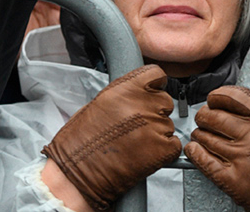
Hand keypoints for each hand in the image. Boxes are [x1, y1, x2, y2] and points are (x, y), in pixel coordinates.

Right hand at [42, 65, 180, 210]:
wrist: (75, 174)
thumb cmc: (79, 142)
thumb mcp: (98, 104)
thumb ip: (123, 95)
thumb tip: (137, 95)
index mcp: (125, 88)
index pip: (156, 74)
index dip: (156, 85)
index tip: (153, 91)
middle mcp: (142, 104)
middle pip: (165, 101)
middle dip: (156, 113)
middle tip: (139, 127)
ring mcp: (154, 126)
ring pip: (168, 125)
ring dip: (158, 134)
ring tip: (136, 145)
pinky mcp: (162, 149)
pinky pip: (174, 145)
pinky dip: (165, 152)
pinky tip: (145, 156)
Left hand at [185, 85, 249, 211]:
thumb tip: (228, 108)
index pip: (233, 96)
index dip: (217, 96)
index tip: (212, 99)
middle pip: (214, 116)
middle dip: (204, 116)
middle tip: (203, 119)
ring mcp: (242, 159)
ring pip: (205, 136)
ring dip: (200, 134)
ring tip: (202, 136)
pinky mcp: (234, 181)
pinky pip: (204, 161)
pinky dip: (195, 152)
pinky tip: (195, 150)